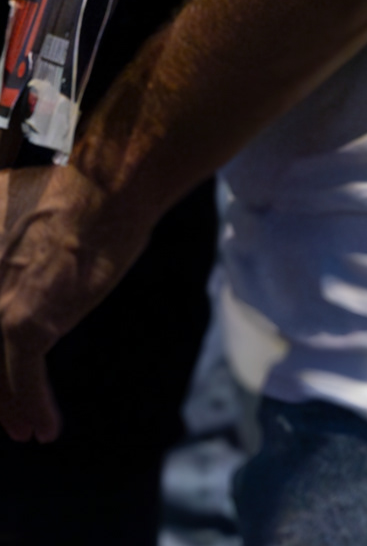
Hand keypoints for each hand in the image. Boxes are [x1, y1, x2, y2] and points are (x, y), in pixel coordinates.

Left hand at [0, 159, 149, 440]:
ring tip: (20, 430)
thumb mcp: (3, 209)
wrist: (106, 187)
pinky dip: (35, 408)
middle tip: (3, 413)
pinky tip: (46, 428)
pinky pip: (24, 380)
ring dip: (7, 408)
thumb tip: (2, 259)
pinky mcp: (23, 324)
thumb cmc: (66, 192)